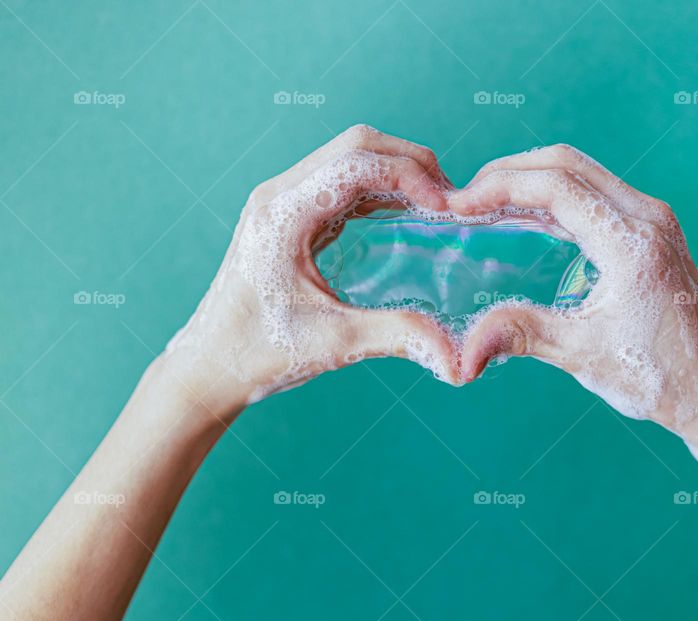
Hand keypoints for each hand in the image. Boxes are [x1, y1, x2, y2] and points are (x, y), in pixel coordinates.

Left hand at [162, 125, 460, 410]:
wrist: (209, 367)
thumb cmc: (257, 353)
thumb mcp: (334, 343)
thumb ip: (398, 336)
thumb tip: (457, 354)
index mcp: (283, 214)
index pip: (357, 163)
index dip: (409, 175)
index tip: (447, 207)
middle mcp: (279, 195)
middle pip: (356, 146)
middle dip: (410, 163)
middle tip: (452, 198)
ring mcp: (283, 202)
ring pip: (350, 158)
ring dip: (396, 171)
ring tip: (437, 203)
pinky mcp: (292, 217)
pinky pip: (342, 183)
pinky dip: (380, 189)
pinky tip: (407, 212)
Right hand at [448, 145, 697, 461]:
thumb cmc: (663, 377)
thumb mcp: (586, 355)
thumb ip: (523, 335)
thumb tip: (465, 350)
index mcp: (632, 244)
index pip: (555, 186)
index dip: (498, 187)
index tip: (458, 203)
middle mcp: (648, 219)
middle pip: (567, 164)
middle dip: (509, 173)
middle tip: (465, 198)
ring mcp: (654, 221)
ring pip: (582, 173)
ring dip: (531, 179)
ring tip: (486, 204)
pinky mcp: (653, 232)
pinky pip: (596, 194)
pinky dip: (554, 196)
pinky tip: (525, 219)